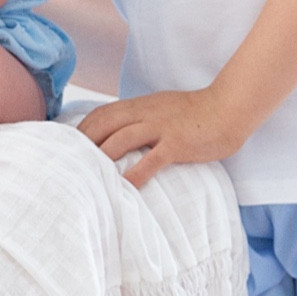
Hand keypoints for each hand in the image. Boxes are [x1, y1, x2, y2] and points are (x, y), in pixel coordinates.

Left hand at [79, 86, 244, 187]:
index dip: (82, 130)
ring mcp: (160, 127)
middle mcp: (145, 114)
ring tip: (88, 176)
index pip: (101, 114)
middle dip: (83, 144)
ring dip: (101, 157)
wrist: (228, 108)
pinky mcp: (176, 143)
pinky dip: (134, 175)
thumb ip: (140, 119)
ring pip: (120, 139)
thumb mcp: (161, 109)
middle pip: (103, 124)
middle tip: (69, 164)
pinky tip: (124, 189)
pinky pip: (150, 160)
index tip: (68, 147)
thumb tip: (120, 134)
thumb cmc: (195, 113)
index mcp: (140, 106)